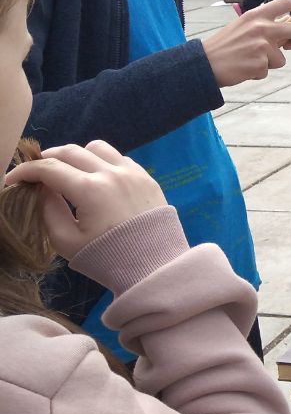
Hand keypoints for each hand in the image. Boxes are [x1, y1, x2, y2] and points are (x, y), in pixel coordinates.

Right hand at [6, 142, 167, 260]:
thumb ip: (49, 210)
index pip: (49, 168)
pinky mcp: (147, 177)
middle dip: (48, 159)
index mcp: (91, 189)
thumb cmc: (106, 258)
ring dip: (78, 155)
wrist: (154, 266)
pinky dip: (102, 162)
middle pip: (71, 151)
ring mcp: (133, 172)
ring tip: (68, 173)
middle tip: (36, 173)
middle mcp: (112, 174)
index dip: (25, 171)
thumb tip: (42, 188)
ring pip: (98, 148)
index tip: (12, 180)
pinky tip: (96, 180)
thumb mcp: (67, 241)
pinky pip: (119, 158)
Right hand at [203, 0, 290, 86]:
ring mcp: (261, 45)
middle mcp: (261, 27)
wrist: (204, 63)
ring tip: (249, 60)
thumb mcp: (244, 26)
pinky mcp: (259, 63)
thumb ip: (265, 25)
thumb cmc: (225, 46)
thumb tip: (288, 24)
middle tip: (289, 47)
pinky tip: (244, 68)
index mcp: (256, 15)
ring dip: (269, 63)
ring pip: (282, 58)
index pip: (286, 2)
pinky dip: (258, 73)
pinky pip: (268, 70)